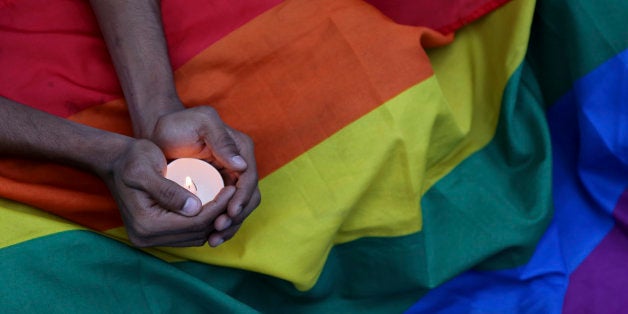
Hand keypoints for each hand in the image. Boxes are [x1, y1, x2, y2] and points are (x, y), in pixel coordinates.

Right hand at [103, 139, 235, 246]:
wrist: (115, 161)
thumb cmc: (132, 158)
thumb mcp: (147, 168)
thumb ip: (169, 191)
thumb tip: (195, 208)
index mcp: (145, 224)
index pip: (194, 223)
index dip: (218, 208)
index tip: (232, 188)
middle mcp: (146, 237)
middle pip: (196, 233)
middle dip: (219, 215)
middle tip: (234, 193)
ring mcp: (150, 239)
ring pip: (195, 236)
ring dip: (213, 220)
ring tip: (226, 199)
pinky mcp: (155, 234)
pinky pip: (187, 233)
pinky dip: (203, 222)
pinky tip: (213, 204)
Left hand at [151, 106, 260, 246]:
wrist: (158, 134)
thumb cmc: (176, 125)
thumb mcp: (200, 124)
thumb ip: (221, 141)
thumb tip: (242, 166)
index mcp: (241, 148)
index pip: (250, 178)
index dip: (242, 198)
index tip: (230, 213)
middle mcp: (240, 164)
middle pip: (250, 196)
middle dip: (238, 216)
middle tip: (219, 229)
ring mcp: (231, 178)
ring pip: (240, 207)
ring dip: (231, 225)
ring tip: (214, 238)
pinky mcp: (219, 190)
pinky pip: (226, 211)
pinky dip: (221, 224)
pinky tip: (209, 236)